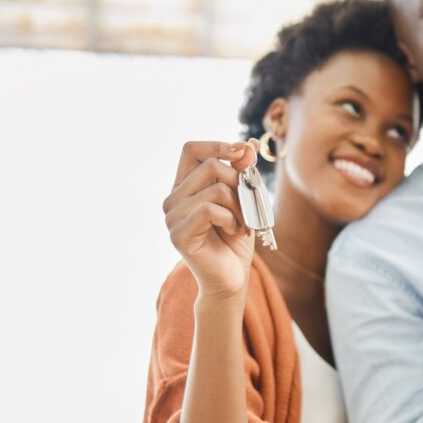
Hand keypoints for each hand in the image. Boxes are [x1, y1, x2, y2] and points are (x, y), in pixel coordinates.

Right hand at [163, 140, 258, 299]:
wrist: (231, 277)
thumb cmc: (235, 239)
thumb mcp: (243, 200)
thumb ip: (242, 173)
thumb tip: (250, 145)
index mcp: (184, 187)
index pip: (192, 150)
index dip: (218, 145)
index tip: (243, 153)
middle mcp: (173, 199)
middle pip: (211, 165)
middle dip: (239, 184)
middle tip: (248, 208)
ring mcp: (172, 217)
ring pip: (216, 188)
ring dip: (240, 207)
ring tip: (242, 225)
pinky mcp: (178, 234)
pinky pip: (211, 210)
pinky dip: (231, 220)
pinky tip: (233, 232)